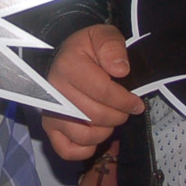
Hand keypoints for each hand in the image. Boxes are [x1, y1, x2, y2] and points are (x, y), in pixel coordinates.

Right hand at [42, 24, 144, 160]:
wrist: (66, 57)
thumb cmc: (87, 49)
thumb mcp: (102, 36)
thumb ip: (112, 47)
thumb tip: (120, 70)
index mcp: (69, 66)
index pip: (103, 92)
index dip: (125, 101)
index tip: (136, 103)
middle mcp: (55, 92)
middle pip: (95, 116)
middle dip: (118, 116)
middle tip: (125, 110)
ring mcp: (50, 112)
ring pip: (84, 136)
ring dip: (105, 131)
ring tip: (111, 119)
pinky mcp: (49, 128)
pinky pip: (67, 150)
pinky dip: (86, 149)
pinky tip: (95, 134)